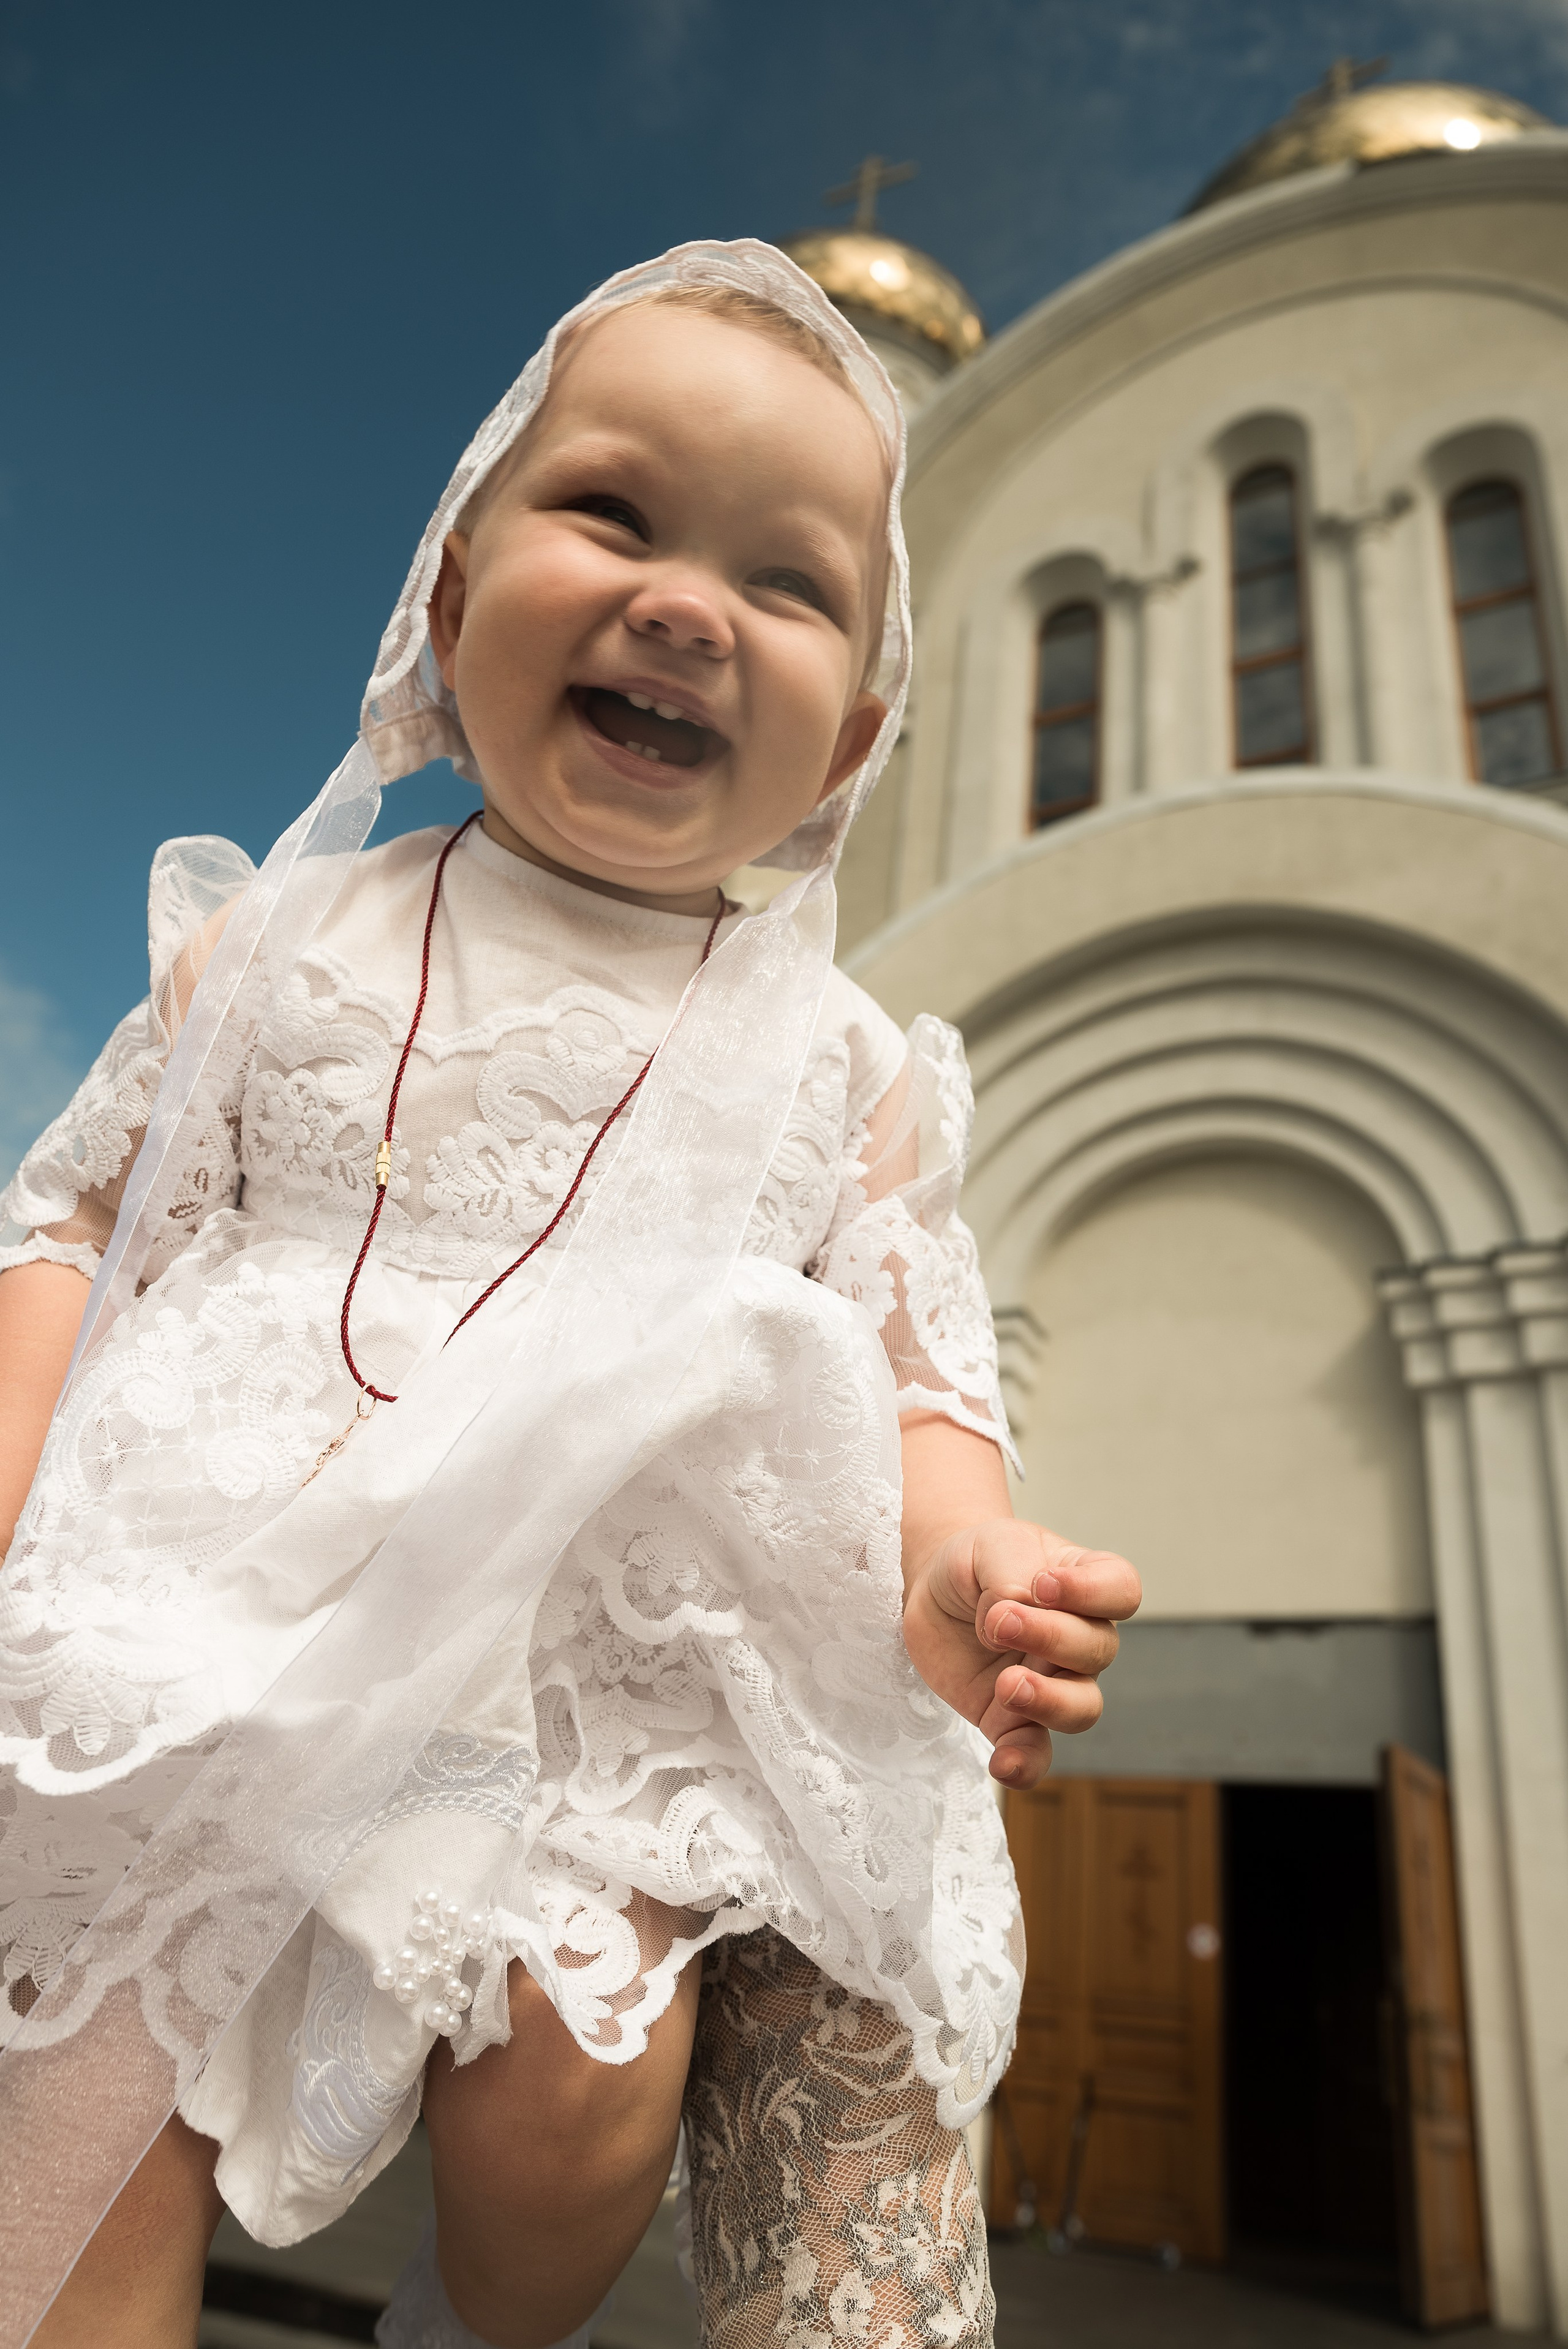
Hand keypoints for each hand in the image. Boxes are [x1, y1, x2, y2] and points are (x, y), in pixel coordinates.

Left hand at [901, 1519, 1139, 1789]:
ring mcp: (1051, 1682)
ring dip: (1050, 1700)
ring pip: (1083, 1707)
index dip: (1093, 1591)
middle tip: (999, 1622)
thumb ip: (1010, 1574)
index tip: (1044, 1583)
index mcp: (1084, 1583)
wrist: (932, 1592)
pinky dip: (1024, 1764)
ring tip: (1007, 1685)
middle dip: (1052, 1637)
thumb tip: (1011, 1616)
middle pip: (1098, 1648)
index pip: (1121, 1589)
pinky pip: (1035, 1753)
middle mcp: (1080, 1638)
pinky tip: (1002, 1765)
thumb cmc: (976, 1563)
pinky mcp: (1012, 1720)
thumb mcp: (991, 1546)